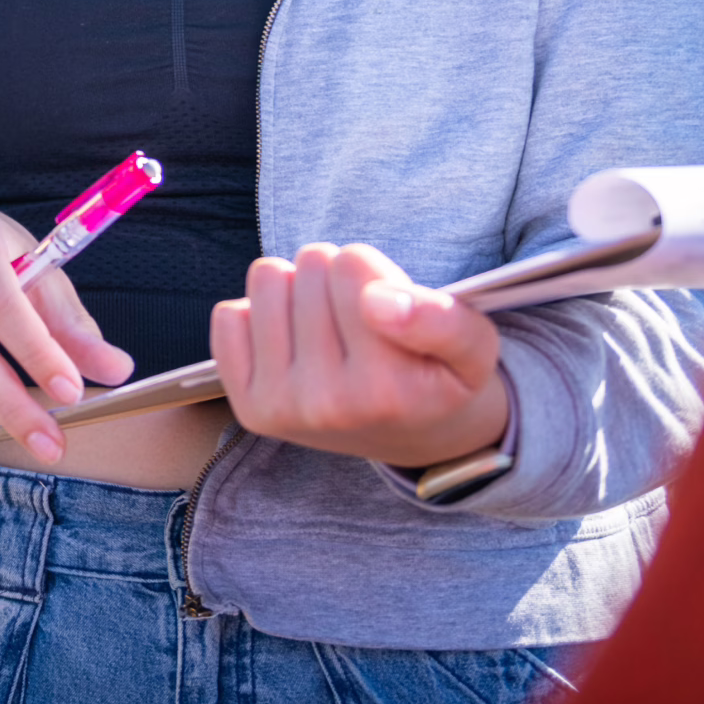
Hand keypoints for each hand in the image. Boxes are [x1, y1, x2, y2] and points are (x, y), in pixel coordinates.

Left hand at [210, 243, 507, 469]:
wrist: (415, 440)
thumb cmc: (441, 378)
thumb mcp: (474, 348)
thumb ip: (443, 319)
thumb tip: (377, 299)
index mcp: (387, 387)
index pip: (353, 263)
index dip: (376, 270)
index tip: (393, 303)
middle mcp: (329, 404)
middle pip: (313, 264)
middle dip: (339, 278)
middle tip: (362, 320)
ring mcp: (283, 407)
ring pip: (269, 278)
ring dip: (300, 289)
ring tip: (330, 326)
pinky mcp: (249, 407)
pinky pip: (228, 316)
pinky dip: (260, 316)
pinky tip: (293, 343)